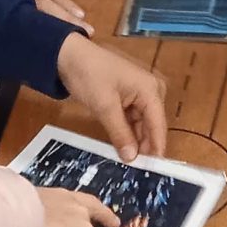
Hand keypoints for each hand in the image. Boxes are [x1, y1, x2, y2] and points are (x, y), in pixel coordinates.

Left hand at [56, 33, 167, 160]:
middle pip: (152, 127)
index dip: (156, 150)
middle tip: (136, 172)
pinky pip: (132, 119)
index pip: (159, 127)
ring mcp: (140, 94)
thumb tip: (132, 158)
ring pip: (141, 125)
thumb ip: (120, 134)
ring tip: (128, 164)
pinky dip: (126, 132)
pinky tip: (122, 148)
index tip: (154, 172)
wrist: (68, 54)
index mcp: (151, 91)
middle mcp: (151, 91)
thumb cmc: (89, 75)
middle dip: (144, 147)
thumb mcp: (104, 107)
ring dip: (134, 141)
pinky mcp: (128, 96)